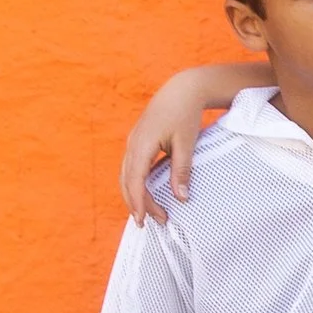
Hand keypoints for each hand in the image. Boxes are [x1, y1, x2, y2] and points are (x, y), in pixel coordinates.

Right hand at [122, 69, 249, 225]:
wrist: (182, 90)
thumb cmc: (185, 114)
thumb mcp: (186, 143)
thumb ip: (182, 170)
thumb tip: (181, 198)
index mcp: (142, 143)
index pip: (135, 179)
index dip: (139, 201)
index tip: (144, 219)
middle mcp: (133, 143)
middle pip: (127, 180)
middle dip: (136, 203)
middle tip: (148, 223)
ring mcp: (133, 141)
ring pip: (126, 174)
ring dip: (134, 194)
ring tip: (146, 213)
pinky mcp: (137, 141)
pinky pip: (131, 167)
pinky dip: (135, 183)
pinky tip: (145, 194)